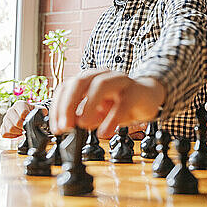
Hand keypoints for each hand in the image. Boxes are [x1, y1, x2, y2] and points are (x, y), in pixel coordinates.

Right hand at [0, 101, 46, 137]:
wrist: (27, 115)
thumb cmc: (33, 112)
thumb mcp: (39, 110)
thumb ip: (42, 112)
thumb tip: (44, 118)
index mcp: (20, 104)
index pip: (23, 113)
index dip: (28, 120)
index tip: (31, 122)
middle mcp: (11, 110)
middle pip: (16, 122)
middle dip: (23, 127)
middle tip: (27, 129)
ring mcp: (5, 118)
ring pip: (9, 129)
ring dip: (18, 132)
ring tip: (23, 131)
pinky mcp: (2, 126)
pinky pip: (4, 133)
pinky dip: (12, 136)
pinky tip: (17, 133)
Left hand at [49, 69, 164, 137]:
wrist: (148, 97)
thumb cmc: (121, 102)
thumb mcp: (98, 113)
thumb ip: (85, 118)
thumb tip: (71, 126)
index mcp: (89, 79)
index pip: (66, 87)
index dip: (58, 108)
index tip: (58, 128)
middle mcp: (102, 75)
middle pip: (80, 82)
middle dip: (68, 104)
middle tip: (66, 126)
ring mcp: (120, 80)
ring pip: (101, 85)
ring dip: (88, 106)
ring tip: (83, 125)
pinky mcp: (135, 90)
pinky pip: (123, 102)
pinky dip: (112, 118)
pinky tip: (105, 131)